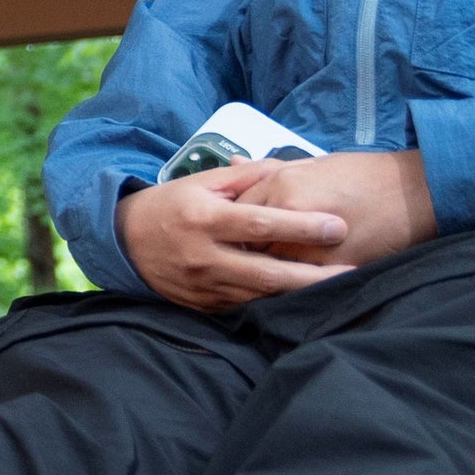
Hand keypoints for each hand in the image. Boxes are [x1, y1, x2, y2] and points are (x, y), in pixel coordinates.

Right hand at [113, 158, 359, 313]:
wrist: (123, 242)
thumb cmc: (170, 205)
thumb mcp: (200, 181)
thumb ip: (246, 176)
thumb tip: (288, 168)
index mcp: (204, 218)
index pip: (261, 223)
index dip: (301, 226)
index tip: (337, 226)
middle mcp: (204, 255)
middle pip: (267, 272)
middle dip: (312, 275)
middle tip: (351, 272)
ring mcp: (203, 285)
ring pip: (260, 295)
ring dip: (299, 293)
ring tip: (336, 287)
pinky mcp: (203, 304)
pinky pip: (245, 306)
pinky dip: (274, 303)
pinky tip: (300, 299)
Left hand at [244, 149, 435, 271]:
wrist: (414, 193)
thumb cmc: (363, 174)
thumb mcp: (314, 163)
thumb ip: (269, 168)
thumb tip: (232, 164)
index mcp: (282, 183)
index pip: (238, 211)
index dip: (234, 223)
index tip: (234, 231)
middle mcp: (289, 212)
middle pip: (246, 241)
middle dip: (242, 249)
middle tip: (239, 254)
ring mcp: (308, 243)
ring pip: (266, 265)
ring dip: (262, 269)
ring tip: (259, 271)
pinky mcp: (329, 267)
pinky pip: (295, 281)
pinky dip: (288, 282)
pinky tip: (288, 281)